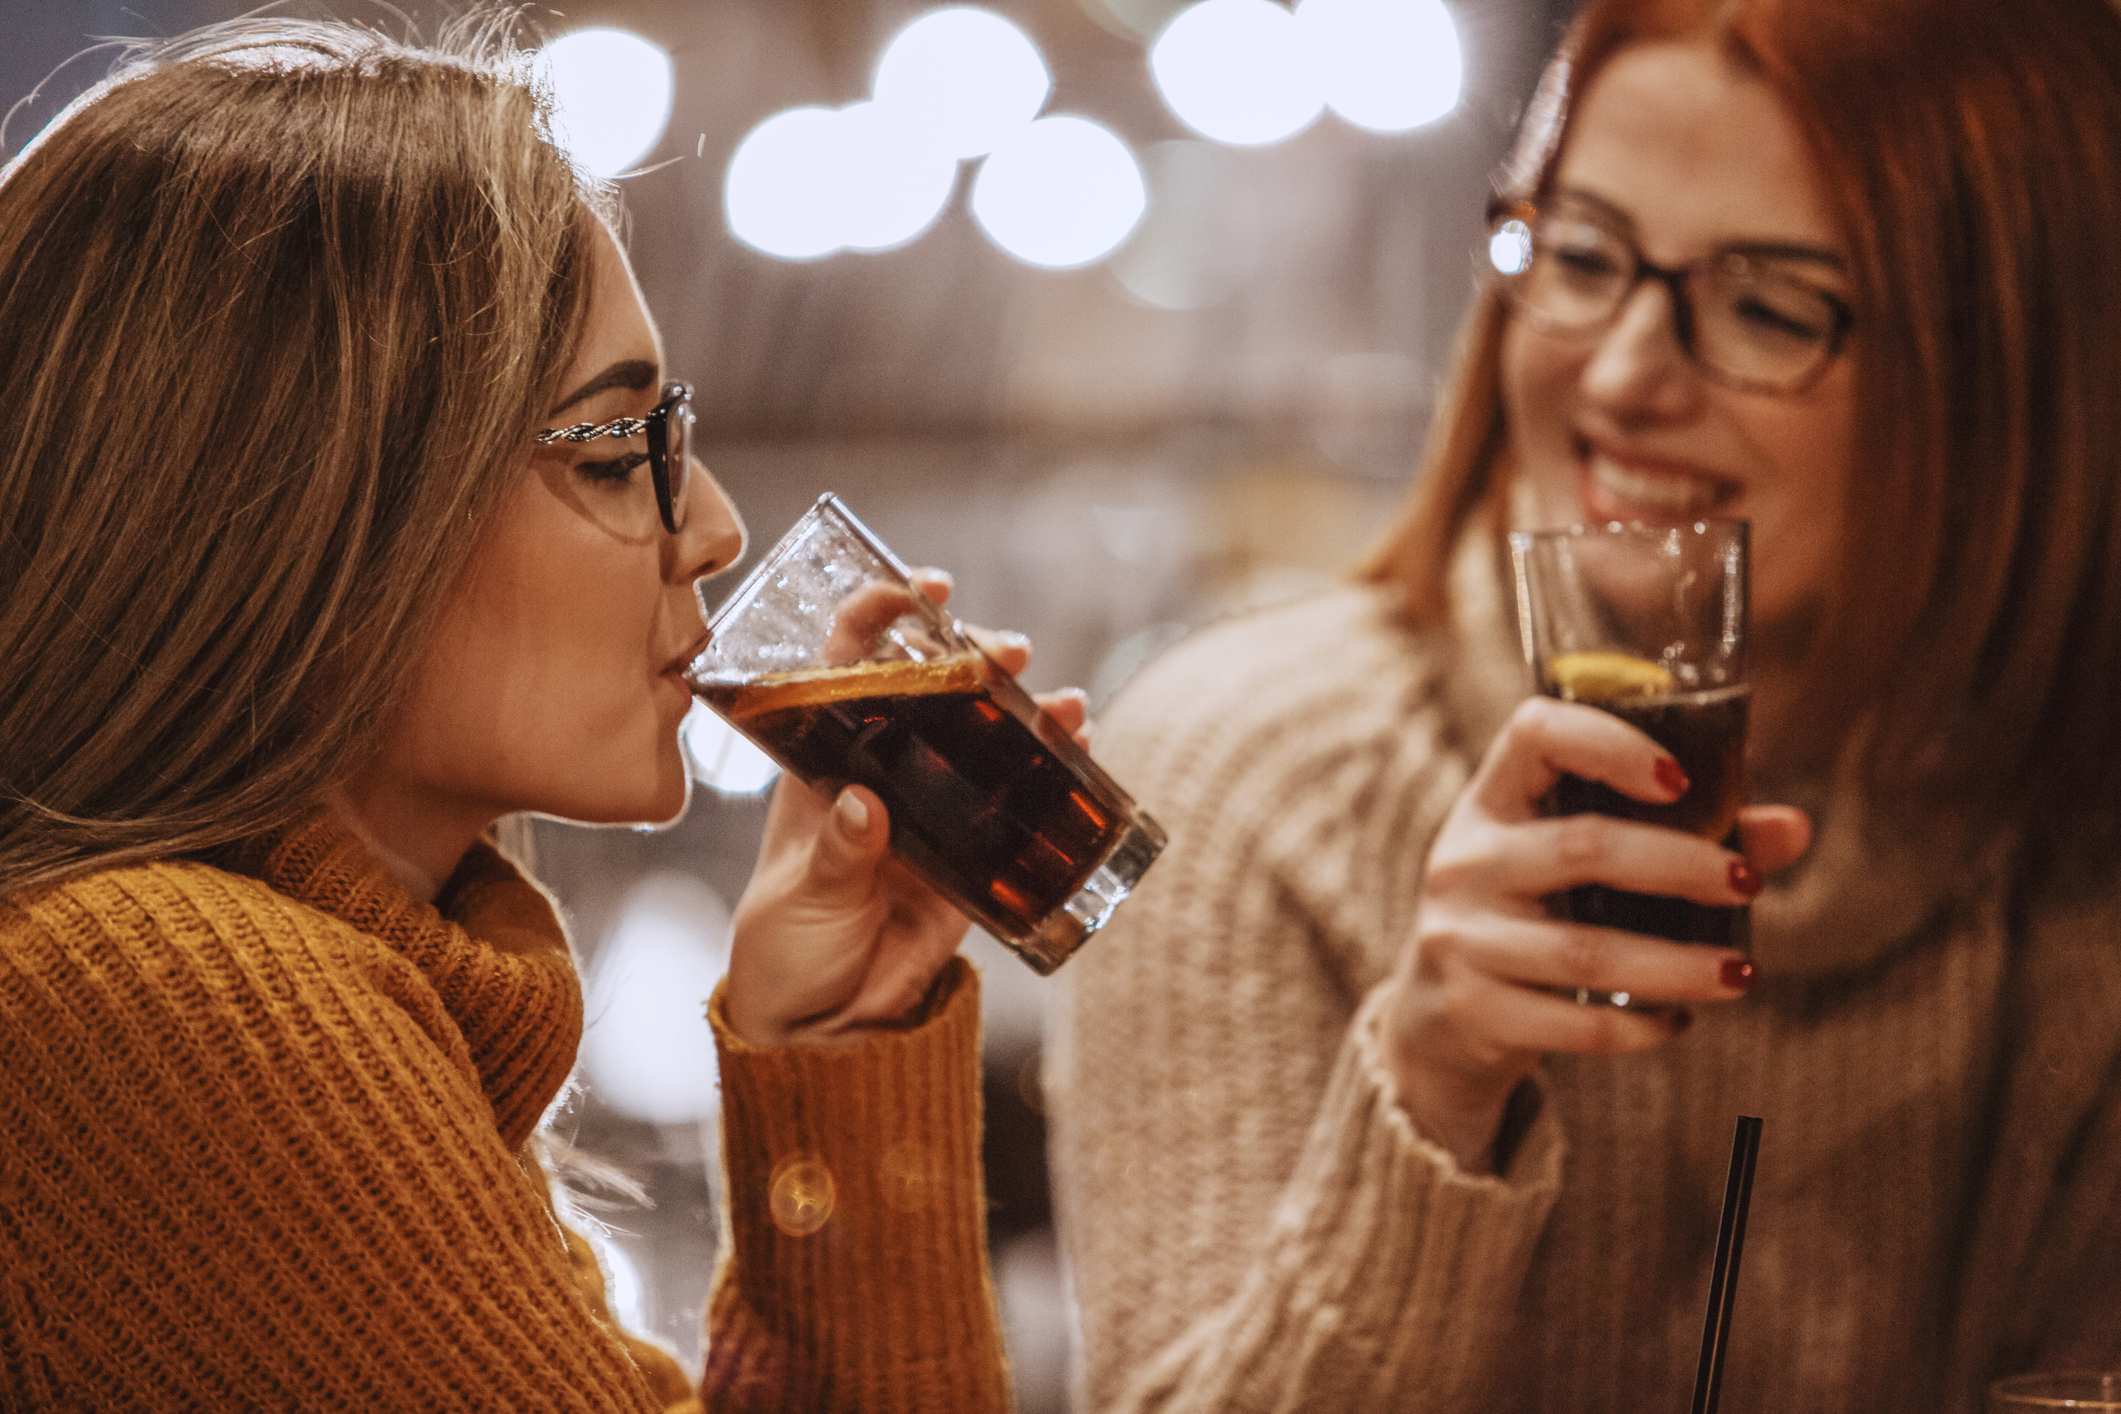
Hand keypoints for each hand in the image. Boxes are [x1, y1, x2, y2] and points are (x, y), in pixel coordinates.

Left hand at [720, 570, 1089, 1047]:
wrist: (825, 1024)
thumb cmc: (787, 949)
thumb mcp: (802, 901)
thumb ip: (835, 856)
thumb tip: (863, 805)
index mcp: (822, 764)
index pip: (843, 664)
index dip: (878, 615)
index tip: (918, 589)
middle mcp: (882, 770)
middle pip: (931, 686)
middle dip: (973, 654)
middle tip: (1007, 649)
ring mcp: (933, 807)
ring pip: (985, 736)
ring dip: (1027, 709)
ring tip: (1063, 703)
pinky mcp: (974, 854)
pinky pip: (1019, 802)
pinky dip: (1054, 771)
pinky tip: (1080, 750)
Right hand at [1382, 696, 1810, 1170]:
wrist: (1438, 1022)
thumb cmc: (1532, 918)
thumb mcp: (1578, 868)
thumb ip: (1682, 838)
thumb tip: (1795, 828)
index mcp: (1492, 802)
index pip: (1535, 733)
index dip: (1610, 742)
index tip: (1680, 779)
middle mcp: (1464, 860)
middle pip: (1583, 847)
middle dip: (1681, 864)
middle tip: (1748, 882)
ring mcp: (1459, 937)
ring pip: (1586, 950)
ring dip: (1678, 963)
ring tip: (1743, 972)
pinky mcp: (1471, 1011)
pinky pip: (1573, 1022)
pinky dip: (1639, 1026)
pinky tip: (1679, 1021)